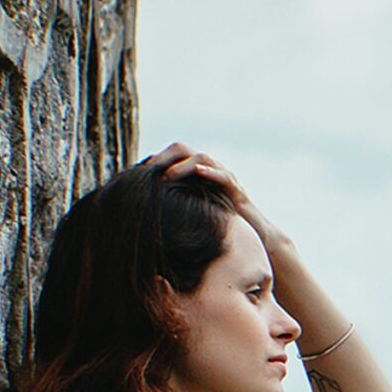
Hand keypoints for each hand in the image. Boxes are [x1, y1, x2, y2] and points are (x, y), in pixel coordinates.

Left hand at [147, 141, 296, 258]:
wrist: (255, 242)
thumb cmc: (218, 233)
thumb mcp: (189, 218)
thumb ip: (171, 210)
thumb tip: (141, 216)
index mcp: (195, 175)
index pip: (171, 156)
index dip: (154, 160)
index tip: (136, 171)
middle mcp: (209, 172)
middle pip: (183, 149)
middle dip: (164, 156)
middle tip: (147, 169)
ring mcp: (224, 179)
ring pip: (202, 157)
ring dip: (182, 164)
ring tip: (166, 175)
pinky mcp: (238, 192)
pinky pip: (224, 176)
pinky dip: (210, 172)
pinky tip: (198, 172)